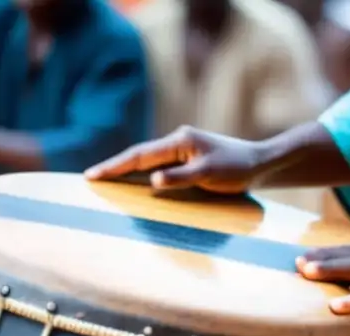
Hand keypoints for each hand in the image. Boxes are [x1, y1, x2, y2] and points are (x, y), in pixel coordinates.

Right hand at [84, 125, 264, 193]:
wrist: (260, 163)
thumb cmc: (238, 168)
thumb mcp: (210, 174)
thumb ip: (181, 178)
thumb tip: (152, 180)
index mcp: (179, 141)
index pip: (140, 155)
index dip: (115, 166)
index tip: (93, 175)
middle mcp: (177, 141)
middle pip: (138, 154)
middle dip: (114, 166)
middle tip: (89, 178)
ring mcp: (181, 148)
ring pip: (146, 159)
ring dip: (125, 168)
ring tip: (103, 178)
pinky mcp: (187, 158)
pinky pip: (157, 164)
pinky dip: (141, 172)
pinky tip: (133, 180)